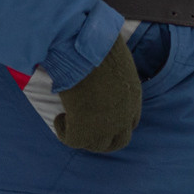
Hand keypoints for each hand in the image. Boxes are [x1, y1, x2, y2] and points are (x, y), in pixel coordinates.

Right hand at [54, 33, 141, 151]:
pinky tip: (59, 116)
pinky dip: (64, 132)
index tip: (100, 117)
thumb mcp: (115, 63)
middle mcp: (125, 115)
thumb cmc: (100, 47)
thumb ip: (112, 76)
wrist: (89, 51)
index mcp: (134, 98)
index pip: (131, 123)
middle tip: (84, 127)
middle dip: (102, 139)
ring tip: (69, 120)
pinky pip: (73, 141)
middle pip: (118, 142)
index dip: (115, 123)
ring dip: (84, 137)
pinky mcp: (86, 129)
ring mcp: (107, 125)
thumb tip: (101, 74)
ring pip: (98, 146)